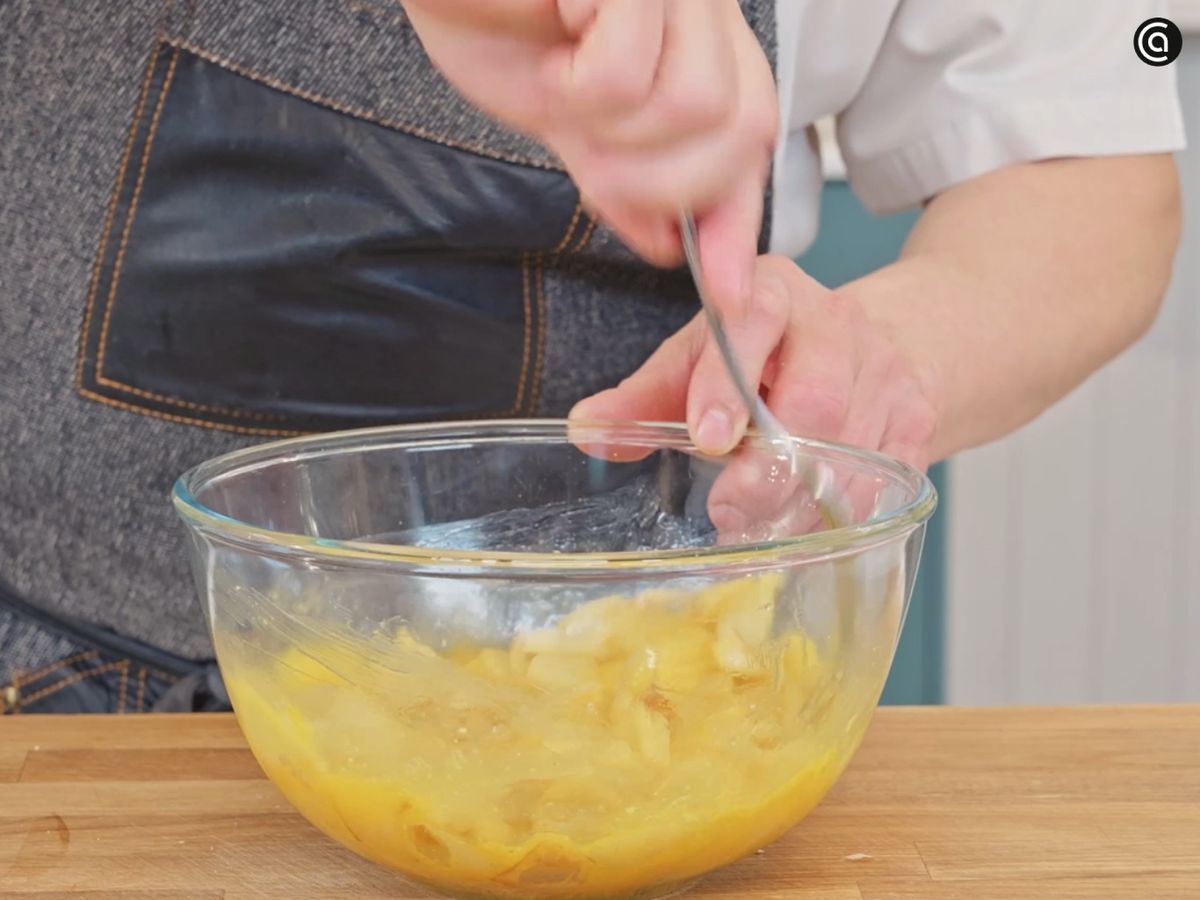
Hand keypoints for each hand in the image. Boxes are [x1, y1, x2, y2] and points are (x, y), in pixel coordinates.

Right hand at [402, 0, 777, 311]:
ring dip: (609, 126)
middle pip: (742, 129)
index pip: (753, 130)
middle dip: (663, 181)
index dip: (739, 217)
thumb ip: (624, 179)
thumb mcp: (566, 118)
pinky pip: (623, 77)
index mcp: (698, 29)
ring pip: (694, 106)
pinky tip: (548, 42)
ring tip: (560, 82)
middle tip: (594, 164)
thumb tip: (669, 245)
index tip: (727, 290)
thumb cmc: (485, 14)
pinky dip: (571, 88)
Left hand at [571, 255, 939, 534]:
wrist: (863, 345)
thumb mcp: (697, 359)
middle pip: (815, 398)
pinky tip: (808, 524)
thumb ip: (640, 398)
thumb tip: (587, 430)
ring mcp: (882, 371)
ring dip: (801, 500)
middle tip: (730, 509)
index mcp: (770, 294)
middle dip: (769, 464)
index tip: (709, 437)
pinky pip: (884, 478)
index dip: (730, 385)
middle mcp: (834, 323)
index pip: (754, 324)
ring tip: (761, 528)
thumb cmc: (764, 354)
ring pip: (852, 449)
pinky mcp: (913, 419)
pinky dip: (842, 513)